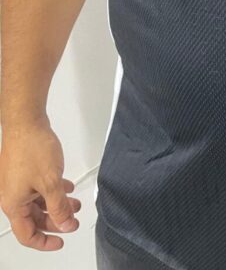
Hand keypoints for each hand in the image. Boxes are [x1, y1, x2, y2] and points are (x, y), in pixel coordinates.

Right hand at [0, 117, 80, 249]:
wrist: (26, 121)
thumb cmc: (32, 148)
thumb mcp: (51, 182)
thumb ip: (59, 207)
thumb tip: (65, 225)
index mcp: (14, 204)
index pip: (27, 234)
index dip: (45, 241)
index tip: (61, 241)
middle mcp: (12, 196)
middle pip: (34, 218)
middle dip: (55, 220)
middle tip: (72, 220)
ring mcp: (17, 182)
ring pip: (38, 202)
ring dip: (57, 204)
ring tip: (75, 203)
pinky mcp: (23, 170)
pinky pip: (38, 187)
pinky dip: (53, 190)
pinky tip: (67, 187)